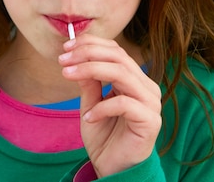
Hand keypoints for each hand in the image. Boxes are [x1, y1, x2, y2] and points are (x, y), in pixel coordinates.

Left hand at [58, 34, 161, 177]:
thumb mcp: (90, 104)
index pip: (116, 50)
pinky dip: (102, 107)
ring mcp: (151, 103)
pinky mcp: (150, 120)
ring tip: (68, 75)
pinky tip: (88, 117)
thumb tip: (76, 58)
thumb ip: (89, 83)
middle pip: (118, 57)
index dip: (91, 44)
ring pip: (122, 73)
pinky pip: (124, 103)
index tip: (66, 47)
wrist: (114, 170)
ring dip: (90, 70)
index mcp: (135, 79)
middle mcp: (146, 87)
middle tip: (63, 59)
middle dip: (87, 54)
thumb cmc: (105, 137)